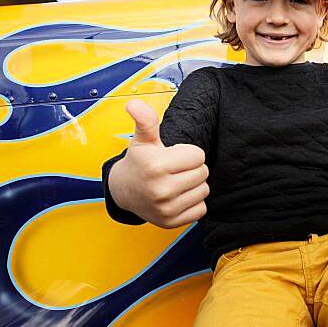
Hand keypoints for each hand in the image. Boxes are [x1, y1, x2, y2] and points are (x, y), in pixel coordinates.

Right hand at [107, 99, 208, 228]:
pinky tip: (178, 197)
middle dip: (192, 168)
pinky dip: (193, 202)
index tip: (173, 156)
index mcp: (156, 166)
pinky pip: (201, 209)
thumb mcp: (143, 139)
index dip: (188, 153)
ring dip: (194, 185)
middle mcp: (161, 190)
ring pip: (204, 191)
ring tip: (175, 182)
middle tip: (174, 169)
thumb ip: (145, 120)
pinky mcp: (171, 223)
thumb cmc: (139, 162)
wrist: (124, 191)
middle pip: (203, 173)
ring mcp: (166, 209)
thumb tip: (134, 103)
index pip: (199, 156)